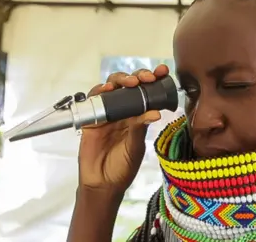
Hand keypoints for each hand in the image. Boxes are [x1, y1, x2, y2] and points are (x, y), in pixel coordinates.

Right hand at [78, 65, 168, 191]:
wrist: (103, 183)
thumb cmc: (122, 167)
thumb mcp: (135, 147)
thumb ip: (140, 128)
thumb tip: (155, 112)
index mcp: (137, 116)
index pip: (147, 93)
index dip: (154, 80)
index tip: (164, 72)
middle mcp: (123, 111)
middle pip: (129, 85)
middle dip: (139, 76)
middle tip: (148, 77)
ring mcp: (107, 113)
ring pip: (112, 87)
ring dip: (121, 80)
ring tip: (131, 82)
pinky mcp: (91, 118)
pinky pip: (94, 100)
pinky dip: (100, 92)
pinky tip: (107, 89)